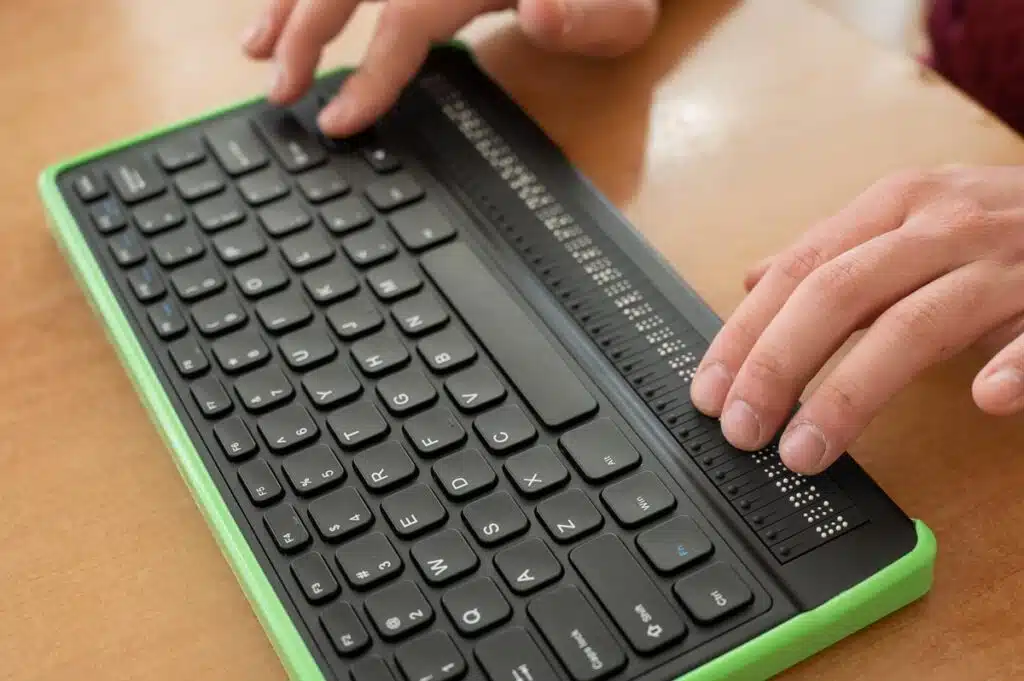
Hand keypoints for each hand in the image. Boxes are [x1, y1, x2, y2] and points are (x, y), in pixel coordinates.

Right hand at [241, 0, 658, 136]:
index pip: (407, 16)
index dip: (370, 70)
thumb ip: (587, 19)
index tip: (336, 121)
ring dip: (290, 3)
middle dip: (304, 34)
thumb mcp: (621, 13)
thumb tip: (539, 14)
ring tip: (254, 50)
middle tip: (278, 92)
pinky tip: (282, 11)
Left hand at [689, 165, 1023, 474]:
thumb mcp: (907, 218)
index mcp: (894, 207)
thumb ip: (833, 252)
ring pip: (915, 324)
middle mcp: (942, 227)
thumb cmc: (997, 220)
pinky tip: (985, 399)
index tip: (708, 393)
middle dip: (777, 366)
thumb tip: (753, 277)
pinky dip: (1017, 364)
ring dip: (851, 392)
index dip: (744, 334)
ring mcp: (1007, 262)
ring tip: (805, 451)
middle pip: (839, 294)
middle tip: (741, 431)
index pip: (798, 270)